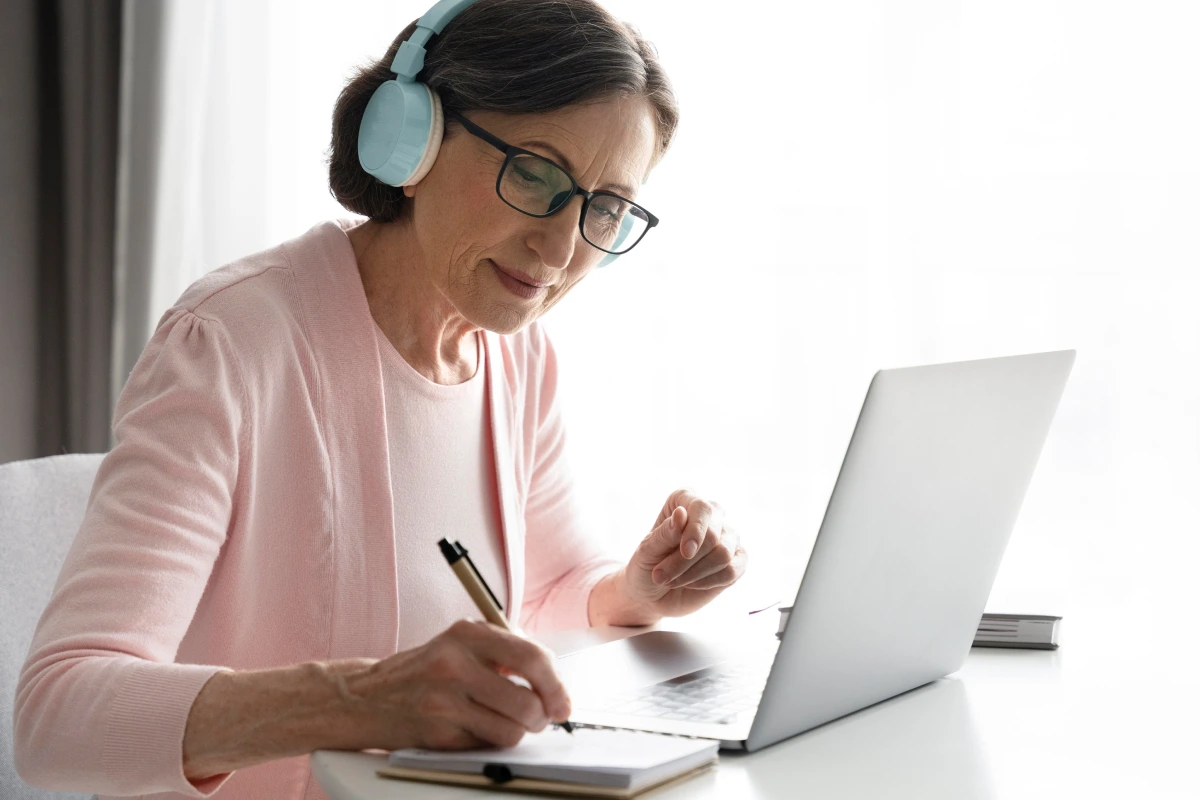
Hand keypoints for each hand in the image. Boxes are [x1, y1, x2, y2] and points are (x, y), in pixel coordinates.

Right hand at [345, 619, 570, 749]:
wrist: (362, 697)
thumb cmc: (422, 670)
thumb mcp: (459, 644)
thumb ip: (503, 651)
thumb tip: (552, 680)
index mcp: (466, 634)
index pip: (530, 657)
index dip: (556, 684)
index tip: (562, 701)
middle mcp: (454, 664)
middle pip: (527, 700)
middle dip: (543, 716)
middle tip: (541, 717)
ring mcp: (444, 701)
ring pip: (511, 730)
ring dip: (518, 732)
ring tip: (507, 721)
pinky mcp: (437, 733)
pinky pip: (486, 745)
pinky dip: (490, 741)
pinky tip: (476, 727)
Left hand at [620, 488, 747, 618]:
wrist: (652, 595)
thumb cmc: (646, 566)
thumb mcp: (647, 550)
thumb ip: (665, 533)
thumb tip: (682, 513)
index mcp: (685, 500)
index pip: (701, 508)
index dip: (696, 530)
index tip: (686, 552)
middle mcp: (711, 514)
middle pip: (713, 534)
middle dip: (686, 561)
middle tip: (661, 577)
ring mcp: (727, 536)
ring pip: (723, 554)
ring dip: (695, 573)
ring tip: (671, 582)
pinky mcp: (736, 559)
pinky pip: (732, 570)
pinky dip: (709, 581)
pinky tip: (691, 585)